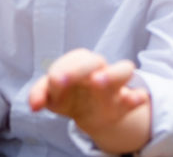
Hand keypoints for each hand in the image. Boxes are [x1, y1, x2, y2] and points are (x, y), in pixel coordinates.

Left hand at [28, 48, 148, 135]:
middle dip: (81, 69)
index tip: (54, 82)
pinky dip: (137, 97)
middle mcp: (99, 70)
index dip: (62, 69)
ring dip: (113, 74)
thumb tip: (34, 105)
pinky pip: (138, 96)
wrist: (90, 113)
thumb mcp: (52, 95)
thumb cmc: (68, 96)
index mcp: (80, 64)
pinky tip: (134, 99)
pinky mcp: (126, 102)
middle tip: (64, 80)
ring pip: (123, 70)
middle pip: (95, 60)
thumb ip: (39, 94)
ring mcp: (114, 86)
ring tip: (98, 82)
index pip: (74, 59)